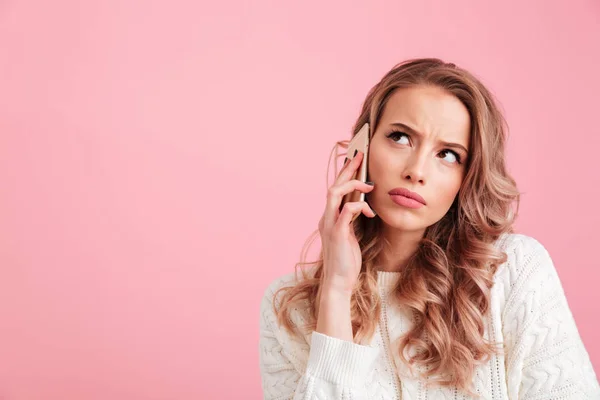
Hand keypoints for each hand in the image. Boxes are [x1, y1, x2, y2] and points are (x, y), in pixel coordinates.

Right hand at [317, 151, 375, 293]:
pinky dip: (360, 206)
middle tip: (360, 155)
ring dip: (352, 184)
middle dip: (347, 170)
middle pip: (334, 186)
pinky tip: (370, 210)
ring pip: (334, 193)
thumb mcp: (351, 235)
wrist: (338, 281)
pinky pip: (347, 210)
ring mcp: (330, 224)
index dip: (344, 174)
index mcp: (329, 218)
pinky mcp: (337, 232)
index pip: (335, 190)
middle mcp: (326, 218)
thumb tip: (363, 206)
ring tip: (368, 183)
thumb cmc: (346, 261)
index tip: (355, 161)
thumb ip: (352, 220)